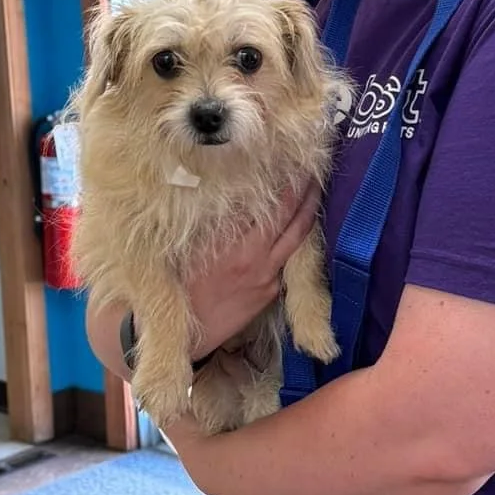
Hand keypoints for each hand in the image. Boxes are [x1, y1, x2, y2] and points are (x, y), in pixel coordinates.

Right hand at [185, 181, 320, 357]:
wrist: (188, 332)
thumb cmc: (181, 285)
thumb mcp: (192, 248)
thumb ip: (219, 223)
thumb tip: (237, 193)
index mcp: (238, 245)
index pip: (274, 205)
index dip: (289, 183)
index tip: (296, 162)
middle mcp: (259, 258)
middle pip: (293, 218)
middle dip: (305, 192)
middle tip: (314, 169)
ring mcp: (269, 277)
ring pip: (298, 239)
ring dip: (308, 213)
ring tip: (314, 190)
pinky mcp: (270, 292)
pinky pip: (289, 261)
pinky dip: (296, 240)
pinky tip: (297, 227)